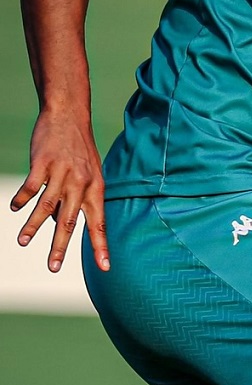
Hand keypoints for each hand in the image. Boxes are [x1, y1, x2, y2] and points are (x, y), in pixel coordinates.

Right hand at [10, 110, 108, 272]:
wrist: (69, 116)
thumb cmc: (79, 150)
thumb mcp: (89, 174)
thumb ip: (78, 200)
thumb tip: (60, 225)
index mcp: (96, 188)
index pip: (100, 222)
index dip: (101, 245)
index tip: (104, 268)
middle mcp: (82, 183)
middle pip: (71, 221)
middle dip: (61, 246)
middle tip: (53, 268)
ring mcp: (63, 172)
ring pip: (48, 205)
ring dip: (34, 226)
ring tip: (22, 242)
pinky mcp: (44, 163)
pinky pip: (32, 186)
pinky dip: (23, 198)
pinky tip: (15, 208)